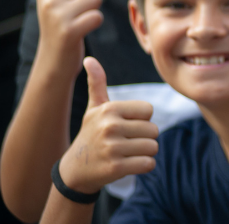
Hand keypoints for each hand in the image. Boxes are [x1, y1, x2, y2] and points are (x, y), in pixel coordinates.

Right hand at [24, 0, 104, 70]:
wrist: (53, 60)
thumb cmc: (55, 28)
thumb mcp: (46, 3)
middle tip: (77, 14)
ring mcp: (59, 15)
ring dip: (94, 11)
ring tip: (79, 22)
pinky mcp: (70, 30)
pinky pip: (98, 16)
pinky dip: (96, 23)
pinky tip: (83, 31)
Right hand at [58, 57, 158, 194]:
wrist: (75, 170)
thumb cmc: (91, 134)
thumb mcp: (94, 109)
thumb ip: (97, 84)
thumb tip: (89, 59)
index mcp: (109, 109)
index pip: (149, 110)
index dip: (141, 119)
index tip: (126, 125)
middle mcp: (110, 126)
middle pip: (154, 129)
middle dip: (144, 137)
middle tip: (126, 142)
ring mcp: (112, 148)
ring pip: (153, 147)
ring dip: (145, 152)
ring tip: (127, 153)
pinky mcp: (116, 168)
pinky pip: (149, 163)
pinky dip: (144, 165)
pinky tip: (129, 164)